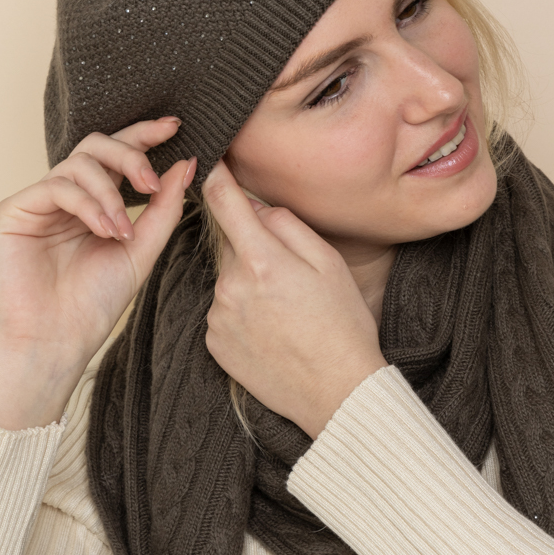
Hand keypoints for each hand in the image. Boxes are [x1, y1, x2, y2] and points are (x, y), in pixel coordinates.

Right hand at [0, 116, 194, 426]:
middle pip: (97, 145)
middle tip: (152, 180)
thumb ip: (163, 209)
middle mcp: (65, 198)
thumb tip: (186, 164)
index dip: (145, 136)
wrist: (53, 344)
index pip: (118, 157)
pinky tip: (105, 231)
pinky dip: (89, 204)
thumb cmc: (93, 305)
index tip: (177, 126)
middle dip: (131, 153)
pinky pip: (57, 185)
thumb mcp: (141, 251)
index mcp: (93, 204)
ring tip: (123, 230)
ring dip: (111, 192)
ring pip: (80, 162)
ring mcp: (38, 202)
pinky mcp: (13, 210)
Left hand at [202, 162, 386, 437]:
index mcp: (261, 260)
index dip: (216, 176)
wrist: (335, 393)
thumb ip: (288, 226)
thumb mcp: (328, 263)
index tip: (211, 161)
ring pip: (228, 280)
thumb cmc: (342, 325)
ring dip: (248, 284)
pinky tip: (271, 332)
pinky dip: (241, 313)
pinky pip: (223, 311)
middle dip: (254, 248)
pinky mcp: (213, 342)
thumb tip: (258, 207)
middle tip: (290, 276)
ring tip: (285, 312)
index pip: (223, 201)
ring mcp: (217, 316)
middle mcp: (230, 286)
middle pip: (231, 244)